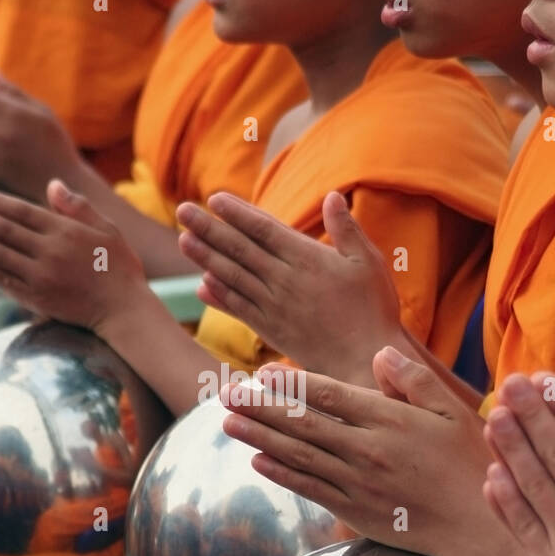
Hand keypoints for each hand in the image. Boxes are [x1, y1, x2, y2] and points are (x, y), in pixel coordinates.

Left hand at [0, 179, 144, 332]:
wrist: (124, 310)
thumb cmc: (119, 266)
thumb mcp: (107, 229)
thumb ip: (78, 207)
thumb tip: (52, 184)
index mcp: (64, 231)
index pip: (20, 211)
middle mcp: (49, 252)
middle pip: (1, 229)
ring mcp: (41, 276)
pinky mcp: (37, 298)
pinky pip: (4, 279)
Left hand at [177, 191, 401, 382]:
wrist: (364, 359)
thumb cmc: (373, 308)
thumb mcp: (368, 262)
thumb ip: (347, 229)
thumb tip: (331, 196)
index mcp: (308, 259)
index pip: (264, 229)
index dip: (238, 213)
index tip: (214, 199)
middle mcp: (285, 281)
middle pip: (240, 249)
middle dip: (209, 228)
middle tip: (182, 210)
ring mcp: (274, 307)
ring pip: (233, 277)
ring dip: (205, 258)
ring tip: (183, 240)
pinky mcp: (271, 330)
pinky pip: (239, 309)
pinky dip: (219, 297)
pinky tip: (202, 285)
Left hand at [220, 345, 490, 553]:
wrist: (476, 528)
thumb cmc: (468, 463)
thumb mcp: (452, 411)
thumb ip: (414, 381)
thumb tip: (378, 355)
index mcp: (390, 420)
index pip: (331, 395)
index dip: (293, 383)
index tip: (262, 371)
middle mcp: (367, 450)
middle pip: (303, 424)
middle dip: (260, 407)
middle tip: (226, 392)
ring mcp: (358, 483)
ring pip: (299, 455)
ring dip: (259, 437)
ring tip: (227, 421)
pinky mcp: (355, 512)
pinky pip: (310, 489)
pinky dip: (282, 474)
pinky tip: (258, 461)